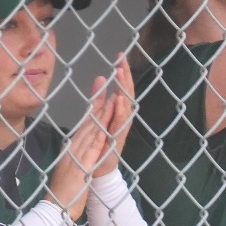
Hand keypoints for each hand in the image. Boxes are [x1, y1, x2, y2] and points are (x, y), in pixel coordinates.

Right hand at [46, 77, 116, 218]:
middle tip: (104, 79)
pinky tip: (103, 128)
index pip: (86, 122)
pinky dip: (97, 137)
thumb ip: (77, 155)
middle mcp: (73, 148)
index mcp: (73, 148)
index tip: (101, 85)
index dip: (94, 103)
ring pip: (91, 131)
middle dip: (98, 100)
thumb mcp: (73, 168)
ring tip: (110, 95)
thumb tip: (81, 144)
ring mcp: (76, 157)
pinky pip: (90, 150)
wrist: (56, 210)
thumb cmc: (65, 192)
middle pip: (88, 121)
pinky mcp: (80, 168)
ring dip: (100, 113)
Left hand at [94, 55, 136, 175]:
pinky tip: (119, 99)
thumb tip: (100, 77)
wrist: (99, 169)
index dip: (122, 72)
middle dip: (125, 76)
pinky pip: (120, 123)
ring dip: (123, 89)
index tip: (120, 55)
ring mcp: (122, 128)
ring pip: (125, 105)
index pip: (122, 87)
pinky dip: (120, 111)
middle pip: (126, 92)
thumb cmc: (101, 143)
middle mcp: (123, 118)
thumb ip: (99, 98)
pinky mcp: (118, 138)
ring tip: (121, 73)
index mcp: (119, 111)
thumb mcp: (98, 116)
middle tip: (122, 59)